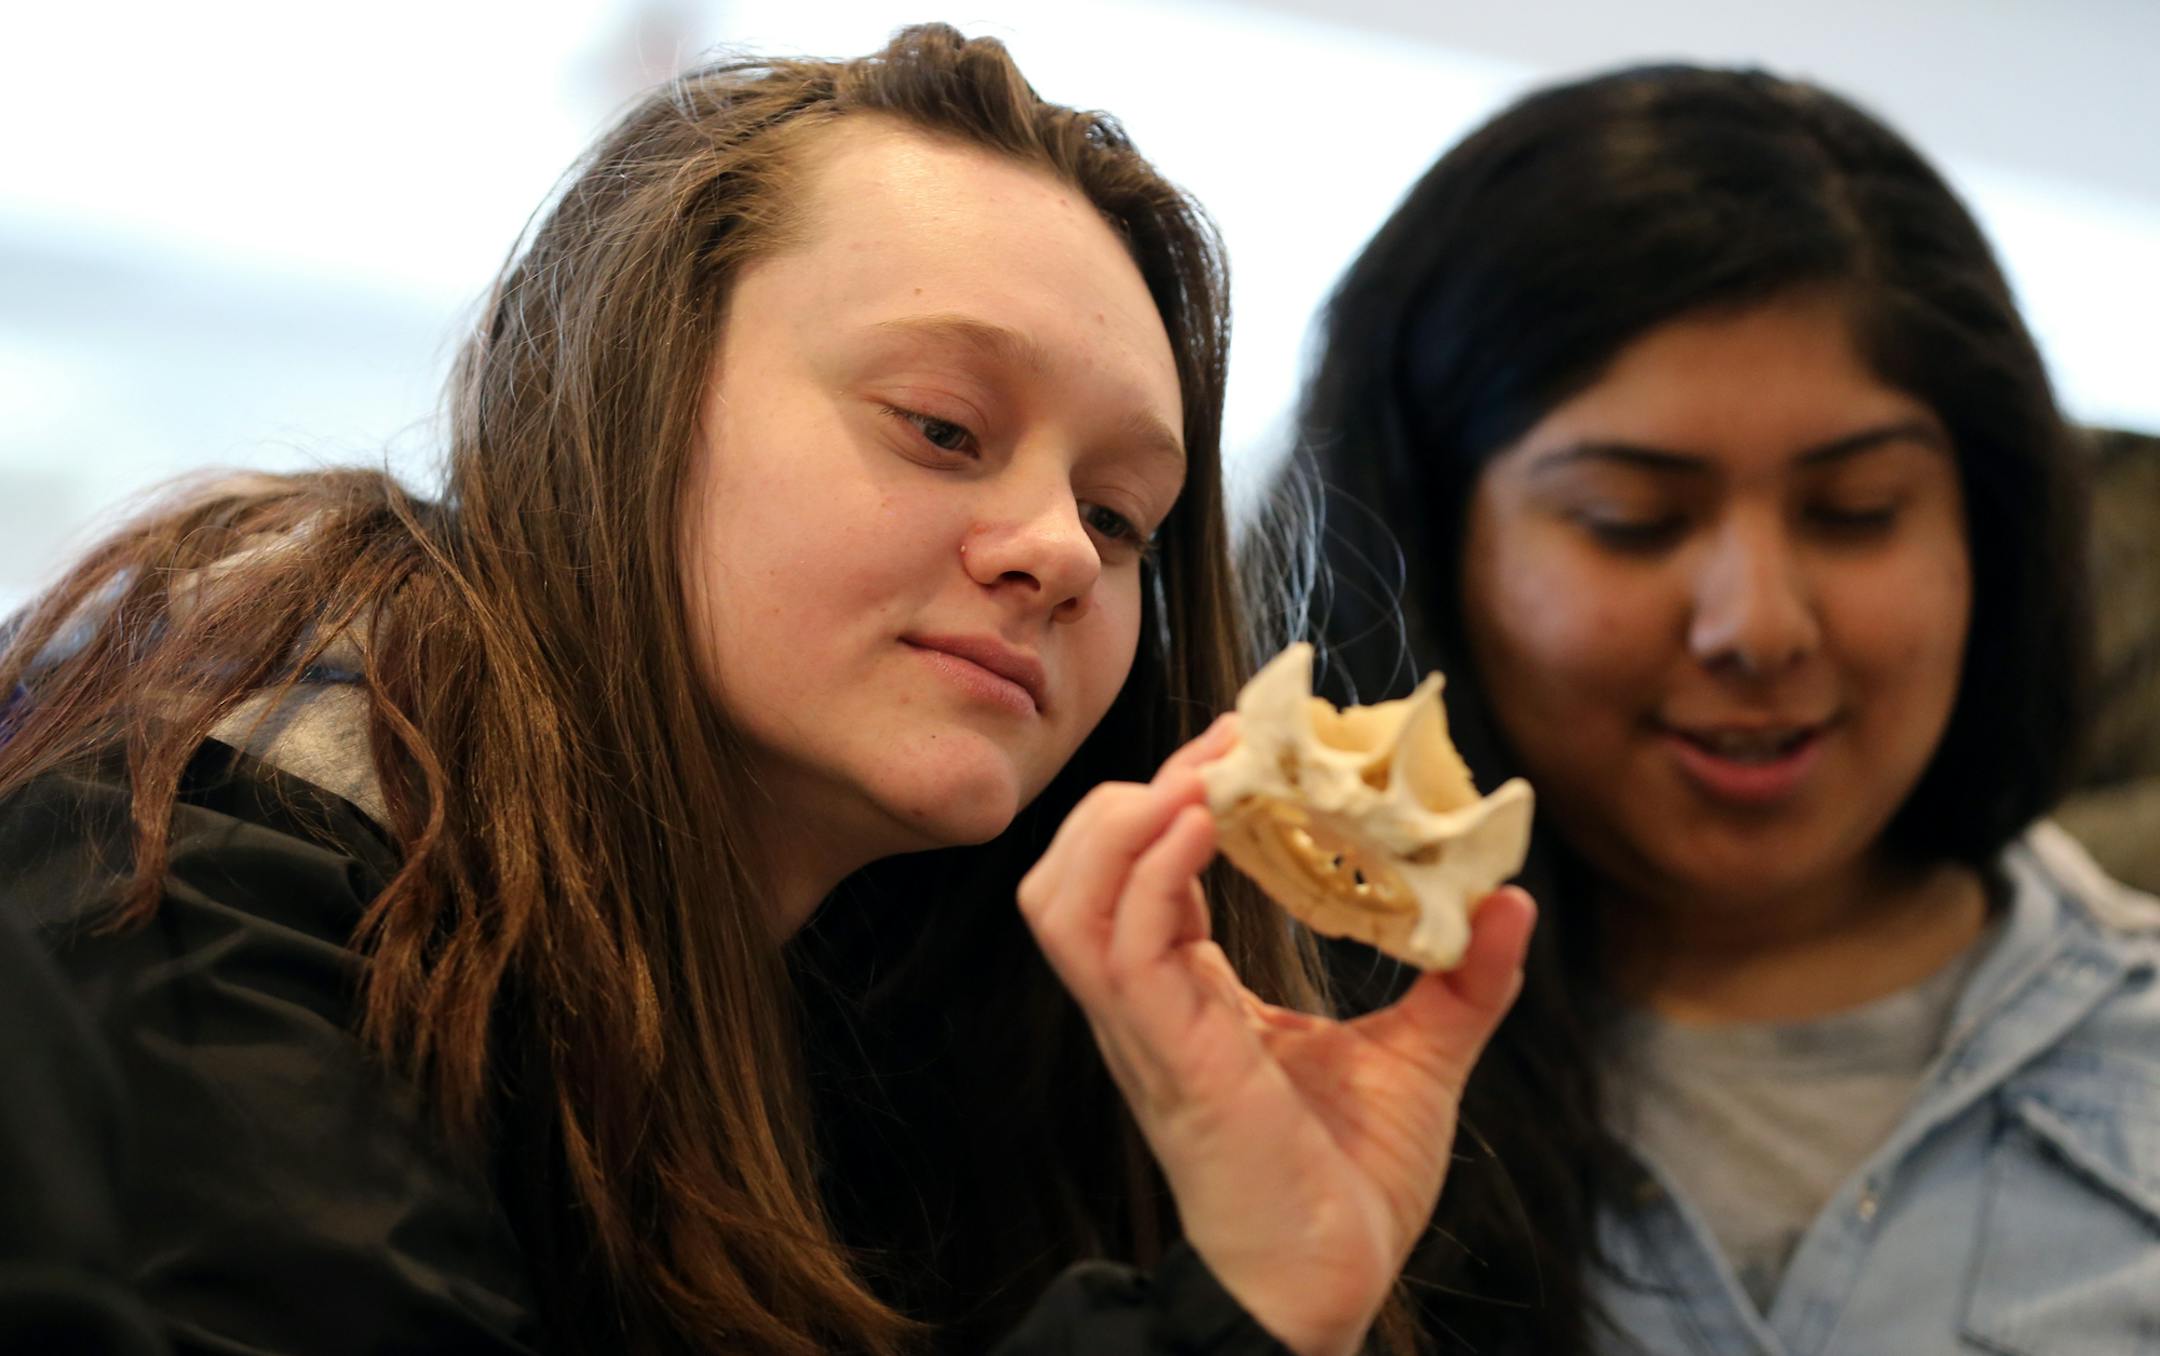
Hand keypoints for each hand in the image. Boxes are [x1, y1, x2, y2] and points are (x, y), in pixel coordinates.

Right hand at [1017, 716, 1534, 1355]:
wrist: (1330, 1293)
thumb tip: (1510, 899)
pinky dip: (1152, 870)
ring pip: (1066, 898)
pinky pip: (1123, 945)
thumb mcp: (1419, 1060)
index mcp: (1186, 1000)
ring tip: (1206, 777)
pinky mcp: (1171, 1057)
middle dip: (1134, 791)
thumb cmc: (1351, 1190)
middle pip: (1073, 869)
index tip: (1247, 742)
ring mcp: (1146, 1032)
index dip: (1174, 798)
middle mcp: (1146, 1008)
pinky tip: (1207, 824)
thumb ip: (1462, 981)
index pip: (1139, 873)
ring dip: (1124, 819)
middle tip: (1226, 749)